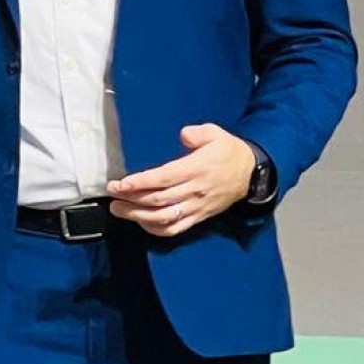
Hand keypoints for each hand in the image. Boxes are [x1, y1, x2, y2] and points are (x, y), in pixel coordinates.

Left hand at [107, 124, 255, 237]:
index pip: (163, 179)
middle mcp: (195, 191)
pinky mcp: (198, 218)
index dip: (139, 183)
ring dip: (137, 217)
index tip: (120, 184)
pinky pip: (175, 229)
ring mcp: (196, 207)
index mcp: (197, 168)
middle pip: (158, 200)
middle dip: (131, 200)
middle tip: (112, 196)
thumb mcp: (216, 134)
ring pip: (163, 218)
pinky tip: (141, 222)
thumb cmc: (229, 152)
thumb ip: (197, 133)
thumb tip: (183, 134)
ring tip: (119, 210)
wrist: (251, 175)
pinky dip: (155, 229)